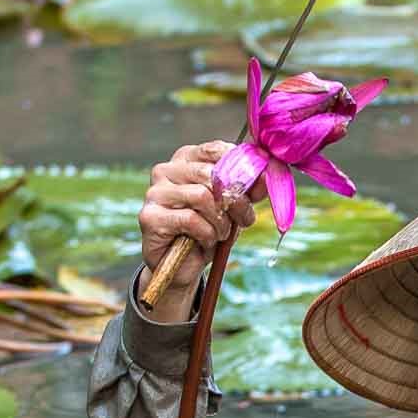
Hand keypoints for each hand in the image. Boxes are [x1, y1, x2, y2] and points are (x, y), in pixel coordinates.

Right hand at [136, 141, 261, 318]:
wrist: (185, 267)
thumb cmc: (209, 232)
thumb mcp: (234, 209)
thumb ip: (249, 190)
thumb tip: (268, 172)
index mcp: (186, 160)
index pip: (215, 150)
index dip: (240, 170)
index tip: (251, 192)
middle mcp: (166, 170)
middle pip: (212, 175)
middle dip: (236, 202)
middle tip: (242, 220)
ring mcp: (155, 192)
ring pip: (202, 196)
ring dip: (220, 222)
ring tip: (219, 234)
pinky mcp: (150, 216)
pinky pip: (192, 220)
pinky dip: (207, 235)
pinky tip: (204, 242)